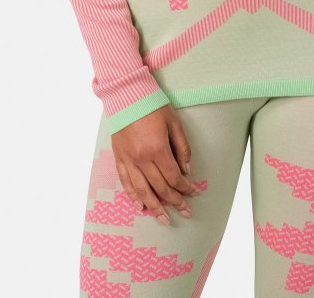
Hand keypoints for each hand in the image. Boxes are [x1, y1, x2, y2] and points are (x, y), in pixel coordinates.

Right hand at [112, 104, 202, 225]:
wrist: (126, 95)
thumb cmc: (152, 105)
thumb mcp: (174, 122)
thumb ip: (182, 147)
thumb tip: (186, 169)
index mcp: (157, 149)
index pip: (173, 177)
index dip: (185, 188)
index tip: (194, 193)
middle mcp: (141, 158)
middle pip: (160, 187)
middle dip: (174, 202)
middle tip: (185, 212)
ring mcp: (128, 160)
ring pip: (142, 191)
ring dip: (154, 207)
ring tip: (163, 219)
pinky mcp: (119, 158)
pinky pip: (125, 182)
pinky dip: (133, 196)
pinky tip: (141, 206)